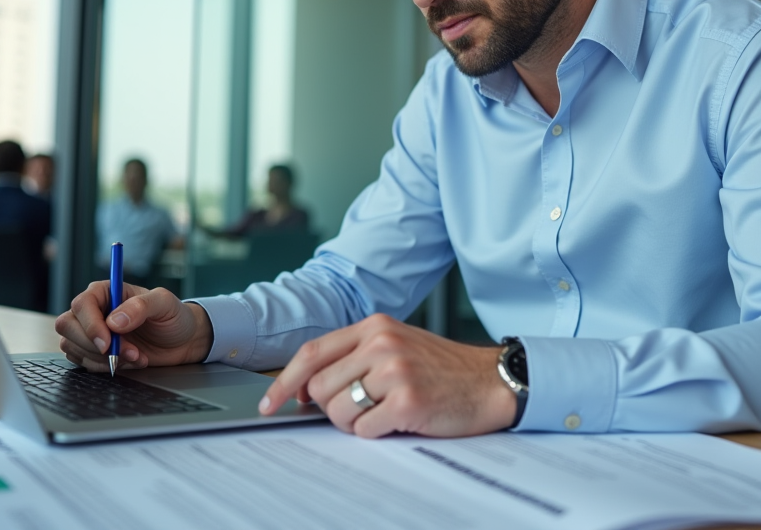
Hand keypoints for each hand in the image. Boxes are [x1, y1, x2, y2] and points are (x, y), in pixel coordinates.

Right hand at [54, 281, 213, 372]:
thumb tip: (114, 321)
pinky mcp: (93, 352)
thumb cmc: (173, 316)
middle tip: (126, 352)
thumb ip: (141, 306)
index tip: (107, 343)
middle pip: (68, 326)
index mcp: (106, 291)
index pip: (82, 305)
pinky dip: (105, 367)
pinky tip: (129, 362)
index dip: (90, 325)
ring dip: (103, 359)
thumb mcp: (165, 304)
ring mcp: (91, 332)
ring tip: (136, 356)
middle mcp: (94, 310)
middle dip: (94, 345)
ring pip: (73, 347)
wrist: (182, 340)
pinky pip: (83, 362)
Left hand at [260, 314, 515, 437]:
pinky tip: (401, 420)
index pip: (313, 353)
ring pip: (338, 411)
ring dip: (356, 423)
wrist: (490, 382)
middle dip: (332, 408)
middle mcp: (381, 343)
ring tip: (386, 412)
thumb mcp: (397, 345)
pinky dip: (377, 433)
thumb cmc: (442, 369)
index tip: (270, 402)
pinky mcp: (407, 401)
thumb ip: (354, 357)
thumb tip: (306, 388)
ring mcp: (394, 371)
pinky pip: (365, 430)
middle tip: (363, 409)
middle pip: (321, 388)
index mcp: (374, 326)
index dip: (286, 381)